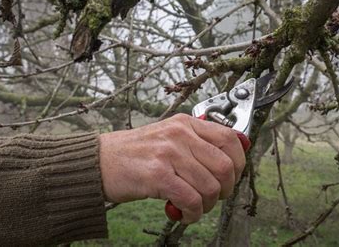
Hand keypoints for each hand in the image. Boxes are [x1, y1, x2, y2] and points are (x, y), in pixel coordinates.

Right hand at [98, 114, 246, 223]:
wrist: (98, 161)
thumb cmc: (135, 153)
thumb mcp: (169, 137)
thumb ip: (196, 144)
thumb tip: (230, 160)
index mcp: (185, 123)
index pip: (229, 138)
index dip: (239, 161)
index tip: (233, 176)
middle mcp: (180, 134)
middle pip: (225, 166)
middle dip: (226, 188)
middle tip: (215, 196)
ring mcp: (169, 153)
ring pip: (210, 186)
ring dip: (207, 205)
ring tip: (194, 207)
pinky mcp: (157, 175)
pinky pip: (191, 200)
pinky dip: (193, 213)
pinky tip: (184, 214)